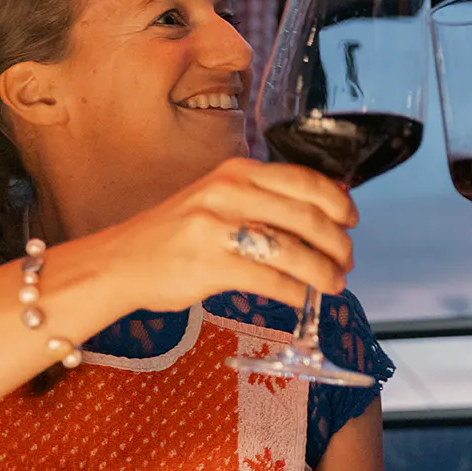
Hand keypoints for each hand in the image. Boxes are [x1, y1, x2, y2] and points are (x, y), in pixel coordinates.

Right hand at [78, 157, 356, 311]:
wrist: (120, 262)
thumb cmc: (175, 233)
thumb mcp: (218, 198)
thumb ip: (262, 200)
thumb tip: (321, 214)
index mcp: (237, 172)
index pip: (305, 180)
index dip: (338, 202)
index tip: (351, 220)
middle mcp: (229, 193)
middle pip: (307, 217)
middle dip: (337, 244)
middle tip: (346, 261)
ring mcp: (218, 229)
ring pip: (294, 251)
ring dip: (323, 272)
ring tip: (333, 284)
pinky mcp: (211, 266)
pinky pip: (271, 280)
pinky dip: (295, 292)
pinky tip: (301, 298)